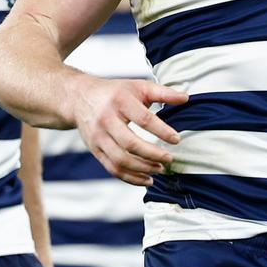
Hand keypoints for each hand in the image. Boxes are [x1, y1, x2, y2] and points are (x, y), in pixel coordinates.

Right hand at [73, 76, 188, 185]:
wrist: (79, 98)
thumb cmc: (116, 92)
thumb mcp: (138, 86)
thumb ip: (163, 92)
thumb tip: (186, 98)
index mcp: (120, 102)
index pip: (143, 119)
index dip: (161, 131)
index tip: (177, 140)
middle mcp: (106, 120)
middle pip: (130, 143)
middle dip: (152, 154)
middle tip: (170, 159)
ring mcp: (98, 137)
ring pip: (120, 160)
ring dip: (143, 169)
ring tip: (161, 169)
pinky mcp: (94, 150)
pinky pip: (112, 169)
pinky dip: (131, 178)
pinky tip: (147, 180)